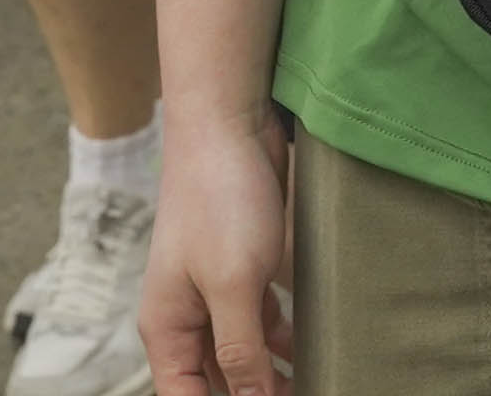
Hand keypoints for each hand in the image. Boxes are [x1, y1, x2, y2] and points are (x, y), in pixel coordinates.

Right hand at [140, 100, 295, 394]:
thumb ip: (240, 350)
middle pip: (218, 384)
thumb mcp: (232, 284)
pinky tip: (320, 347)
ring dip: (277, 375)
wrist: (229, 122)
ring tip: (322, 381)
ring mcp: (217, 292)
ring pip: (246, 355)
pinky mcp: (247, 269)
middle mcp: (188, 317)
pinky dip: (289, 340)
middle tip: (310, 395)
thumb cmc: (220, 199)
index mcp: (168, 329)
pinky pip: (266, 322)